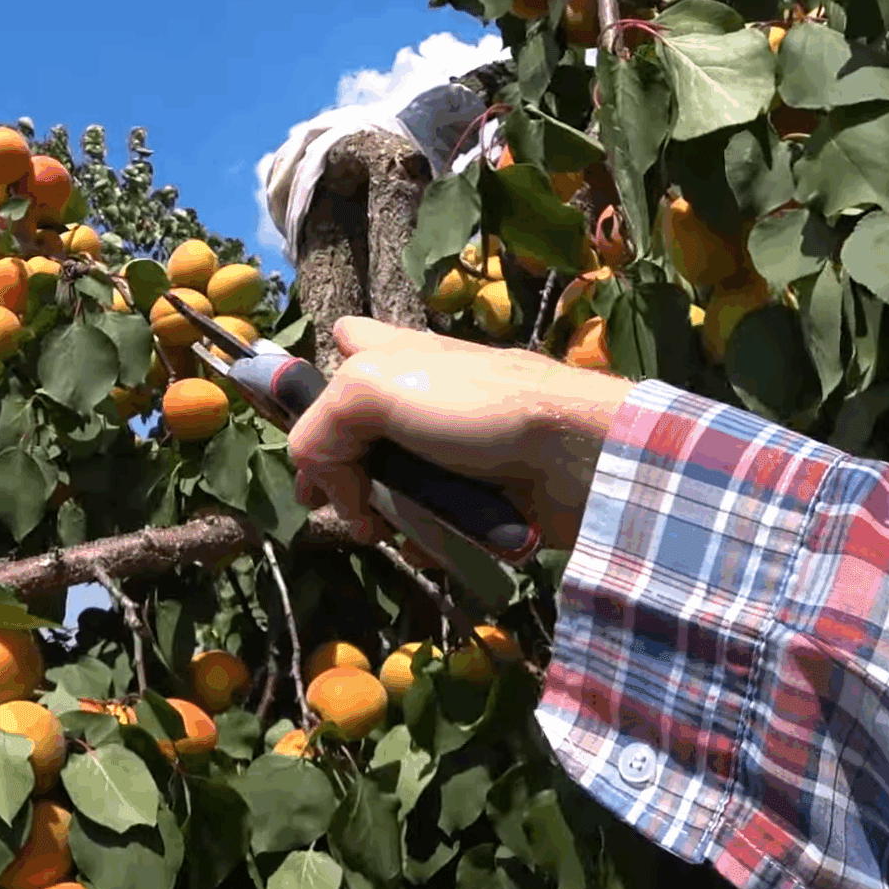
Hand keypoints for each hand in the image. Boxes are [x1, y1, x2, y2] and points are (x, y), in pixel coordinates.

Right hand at [285, 317, 636, 551]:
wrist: (576, 456)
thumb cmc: (475, 405)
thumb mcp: (371, 389)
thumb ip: (319, 427)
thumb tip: (322, 484)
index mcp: (393, 353)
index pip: (341, 345)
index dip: (316, 386)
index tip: (312, 440)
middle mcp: (417, 396)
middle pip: (353, 435)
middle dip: (339, 476)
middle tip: (346, 504)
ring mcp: (447, 450)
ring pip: (386, 487)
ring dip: (378, 515)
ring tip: (384, 529)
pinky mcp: (476, 496)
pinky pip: (429, 522)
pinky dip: (423, 538)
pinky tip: (427, 543)